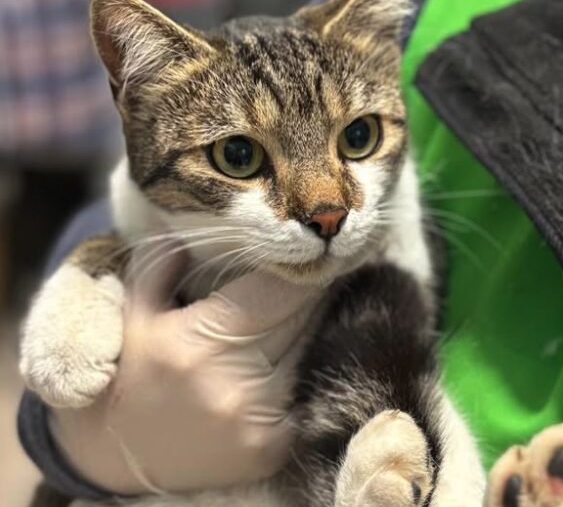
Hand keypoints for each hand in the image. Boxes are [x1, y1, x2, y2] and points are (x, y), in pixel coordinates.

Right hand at [49, 242, 320, 493]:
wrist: (122, 455)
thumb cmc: (132, 372)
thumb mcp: (135, 311)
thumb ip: (159, 263)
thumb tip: (184, 227)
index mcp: (197, 342)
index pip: (275, 291)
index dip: (300, 266)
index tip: (310, 244)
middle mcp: (233, 384)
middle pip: (301, 317)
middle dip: (313, 287)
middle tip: (320, 263)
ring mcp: (257, 422)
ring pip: (308, 348)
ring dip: (313, 321)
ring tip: (313, 296)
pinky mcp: (272, 449)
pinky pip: (305, 387)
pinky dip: (304, 361)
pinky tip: (298, 343)